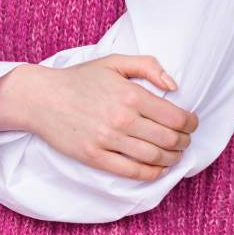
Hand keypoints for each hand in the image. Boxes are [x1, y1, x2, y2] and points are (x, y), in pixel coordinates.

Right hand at [4, 55, 198, 180]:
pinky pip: (132, 172)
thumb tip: (174, 87)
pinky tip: (158, 168)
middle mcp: (122, 119)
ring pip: (154, 157)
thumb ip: (147, 66)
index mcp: (130, 94)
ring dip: (172, 158)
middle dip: (184, 141)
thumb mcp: (113, 62)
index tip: (191, 123)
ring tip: (174, 153)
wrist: (41, 98)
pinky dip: (152, 173)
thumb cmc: (79, 79)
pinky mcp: (95, 157)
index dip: (191, 123)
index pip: (175, 117)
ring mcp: (108, 140)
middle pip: (169, 139)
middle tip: (185, 139)